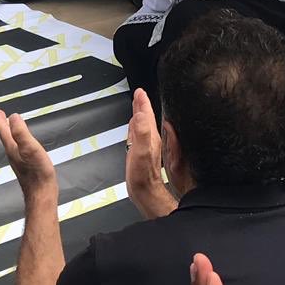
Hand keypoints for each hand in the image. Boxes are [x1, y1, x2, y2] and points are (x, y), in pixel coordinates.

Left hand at [0, 108, 57, 198]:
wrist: (42, 194)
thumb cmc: (38, 173)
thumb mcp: (30, 149)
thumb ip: (21, 133)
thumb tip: (13, 117)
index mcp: (13, 148)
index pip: (4, 130)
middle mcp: (13, 153)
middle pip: (6, 135)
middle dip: (2, 124)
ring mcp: (19, 160)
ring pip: (11, 142)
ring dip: (9, 132)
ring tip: (9, 124)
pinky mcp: (25, 165)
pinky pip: (18, 148)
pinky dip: (17, 140)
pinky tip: (22, 142)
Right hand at [125, 88, 175, 218]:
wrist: (144, 192)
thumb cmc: (143, 176)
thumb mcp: (141, 152)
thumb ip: (141, 133)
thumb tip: (138, 115)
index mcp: (150, 137)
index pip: (146, 115)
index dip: (142, 102)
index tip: (140, 92)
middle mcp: (150, 140)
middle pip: (145, 118)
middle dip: (142, 105)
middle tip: (139, 94)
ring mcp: (146, 146)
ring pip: (142, 125)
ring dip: (140, 114)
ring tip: (137, 106)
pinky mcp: (140, 153)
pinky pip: (138, 135)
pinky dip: (136, 127)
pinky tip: (134, 127)